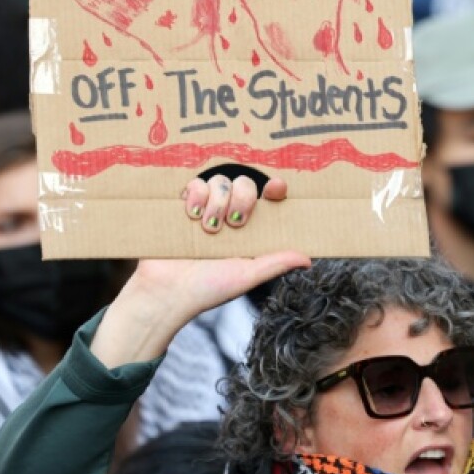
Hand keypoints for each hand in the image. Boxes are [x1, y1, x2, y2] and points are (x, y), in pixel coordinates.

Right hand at [90, 175, 307, 368]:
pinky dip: (196, 195)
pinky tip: (192, 216)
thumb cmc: (207, 290)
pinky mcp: (182, 207)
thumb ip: (275, 264)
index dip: (276, 188)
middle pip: (245, 184)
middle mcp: (229, 216)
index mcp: (250, 231)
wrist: (165, 292)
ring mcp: (205, 209)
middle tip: (233, 225)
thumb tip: (308, 259)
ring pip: (220, 181)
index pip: (268, 199)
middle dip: (242, 200)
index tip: (277, 188)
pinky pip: (194, 183)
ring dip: (217, 201)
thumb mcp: (246, 276)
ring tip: (208, 228)